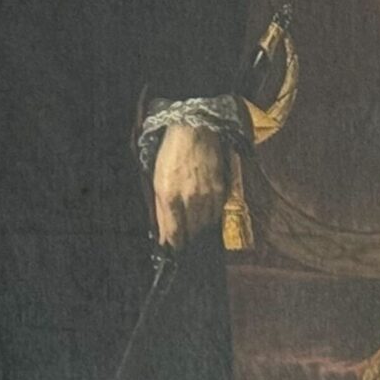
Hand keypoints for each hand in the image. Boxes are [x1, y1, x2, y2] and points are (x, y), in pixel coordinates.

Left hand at [151, 124, 230, 250]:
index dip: (174, 245)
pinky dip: (210, 219)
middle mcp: (191, 199)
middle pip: (192, 233)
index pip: (175, 234)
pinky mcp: (221, 190)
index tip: (173, 250)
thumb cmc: (173, 152)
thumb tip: (163, 236)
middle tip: (185, 245)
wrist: (195, 129)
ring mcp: (208, 195)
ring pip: (206, 226)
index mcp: (171, 196)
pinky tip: (205, 216)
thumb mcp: (157, 180)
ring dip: (199, 232)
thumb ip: (161, 211)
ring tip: (195, 233)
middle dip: (187, 241)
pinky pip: (217, 214)